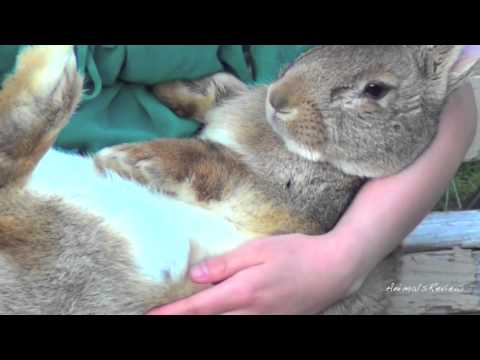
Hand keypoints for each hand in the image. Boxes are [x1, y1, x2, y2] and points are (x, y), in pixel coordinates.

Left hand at [146, 230, 361, 314]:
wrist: (334, 271)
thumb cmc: (297, 253)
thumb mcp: (260, 249)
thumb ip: (226, 264)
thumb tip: (196, 275)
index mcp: (243, 292)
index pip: (197, 308)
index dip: (171, 314)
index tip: (149, 317)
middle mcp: (250, 314)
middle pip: (207, 323)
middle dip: (182, 321)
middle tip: (159, 316)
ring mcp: (263, 323)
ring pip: (224, 328)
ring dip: (202, 322)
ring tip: (182, 314)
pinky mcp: (273, 324)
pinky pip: (243, 326)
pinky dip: (223, 320)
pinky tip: (217, 313)